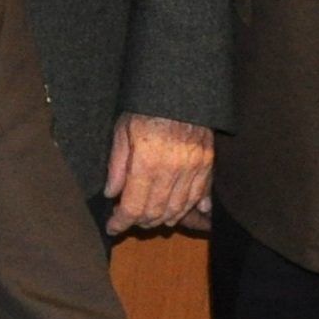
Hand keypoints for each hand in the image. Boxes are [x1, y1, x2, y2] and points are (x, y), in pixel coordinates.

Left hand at [104, 115, 214, 234]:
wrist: (180, 91)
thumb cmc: (146, 109)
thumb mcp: (122, 132)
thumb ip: (117, 166)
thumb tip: (111, 193)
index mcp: (147, 164)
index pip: (134, 207)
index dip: (121, 222)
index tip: (113, 227)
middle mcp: (172, 171)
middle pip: (156, 212)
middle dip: (141, 221)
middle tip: (129, 220)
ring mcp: (193, 169)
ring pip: (179, 208)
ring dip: (164, 218)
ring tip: (151, 218)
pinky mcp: (207, 164)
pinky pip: (199, 195)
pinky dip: (189, 207)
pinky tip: (180, 213)